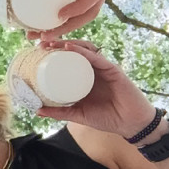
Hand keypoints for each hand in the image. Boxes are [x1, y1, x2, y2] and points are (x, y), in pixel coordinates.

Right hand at [0, 0, 119, 37]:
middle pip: (79, 12)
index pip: (68, 5)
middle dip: (58, 29)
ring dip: (70, 23)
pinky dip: (81, 3)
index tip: (29, 31)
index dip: (51, 21)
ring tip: (49, 30)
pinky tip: (66, 12)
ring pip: (91, 7)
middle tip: (35, 37)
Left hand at [35, 40, 153, 136]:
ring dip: (68, 43)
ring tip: (53, 43)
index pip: (68, 60)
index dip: (53, 53)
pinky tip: (70, 47)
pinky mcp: (112, 69)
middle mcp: (93, 70)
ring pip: (85, 49)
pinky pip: (97, 57)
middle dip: (58, 44)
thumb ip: (60, 112)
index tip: (37, 52)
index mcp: (84, 78)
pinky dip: (82, 51)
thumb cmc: (107, 118)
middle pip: (75, 51)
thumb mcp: (78, 114)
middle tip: (41, 44)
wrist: (131, 124)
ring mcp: (103, 68)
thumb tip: (38, 110)